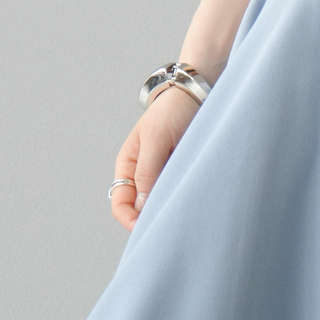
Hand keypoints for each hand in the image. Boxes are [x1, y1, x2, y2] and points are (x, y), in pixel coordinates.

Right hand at [110, 86, 202, 230]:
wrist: (198, 92)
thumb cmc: (172, 110)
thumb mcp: (156, 138)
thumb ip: (147, 171)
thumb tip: (140, 206)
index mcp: (128, 164)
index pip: (120, 202)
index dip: (129, 219)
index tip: (146, 227)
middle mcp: (143, 172)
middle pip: (139, 208)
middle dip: (150, 218)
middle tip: (168, 223)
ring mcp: (163, 173)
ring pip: (159, 202)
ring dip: (167, 208)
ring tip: (181, 211)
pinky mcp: (181, 171)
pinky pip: (177, 192)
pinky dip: (181, 198)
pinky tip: (191, 199)